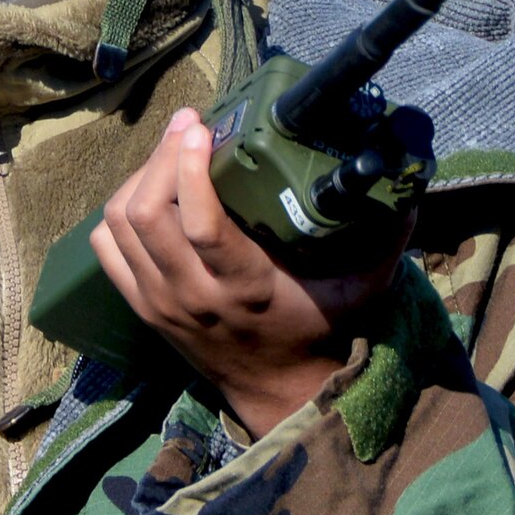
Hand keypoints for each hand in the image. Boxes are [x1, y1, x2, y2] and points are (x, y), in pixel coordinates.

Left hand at [89, 106, 411, 437]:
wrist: (276, 391)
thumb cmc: (317, 329)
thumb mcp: (360, 288)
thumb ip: (384, 238)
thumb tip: (407, 187)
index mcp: (245, 286)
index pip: (199, 225)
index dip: (188, 169)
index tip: (200, 126)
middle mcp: (192, 294)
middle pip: (147, 213)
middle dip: (160, 157)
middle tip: (186, 123)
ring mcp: (159, 302)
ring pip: (120, 223)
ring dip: (138, 177)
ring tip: (169, 149)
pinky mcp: (141, 306)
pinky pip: (106, 248)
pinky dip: (118, 212)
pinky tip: (146, 189)